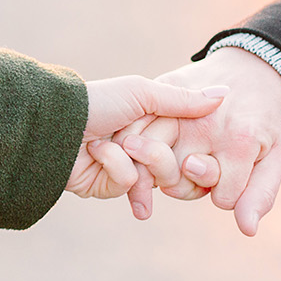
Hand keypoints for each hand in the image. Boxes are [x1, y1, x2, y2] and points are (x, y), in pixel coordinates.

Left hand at [65, 75, 225, 200]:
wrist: (54, 124)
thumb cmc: (97, 102)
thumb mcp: (140, 93)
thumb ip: (183, 100)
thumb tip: (225, 92)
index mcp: (155, 123)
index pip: (193, 143)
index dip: (192, 144)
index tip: (189, 140)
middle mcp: (145, 146)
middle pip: (180, 166)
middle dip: (157, 155)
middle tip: (130, 141)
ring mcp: (129, 168)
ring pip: (159, 179)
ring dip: (132, 161)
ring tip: (104, 145)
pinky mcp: (111, 187)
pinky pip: (130, 186)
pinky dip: (113, 168)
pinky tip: (96, 157)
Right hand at [128, 48, 280, 235]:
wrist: (252, 70)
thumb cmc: (262, 122)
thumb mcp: (274, 159)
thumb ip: (261, 194)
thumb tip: (246, 230)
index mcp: (240, 142)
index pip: (222, 198)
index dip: (225, 194)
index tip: (229, 178)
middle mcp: (206, 126)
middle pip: (179, 184)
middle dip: (188, 185)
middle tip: (198, 170)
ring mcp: (178, 108)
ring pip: (151, 162)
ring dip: (157, 169)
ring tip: (173, 160)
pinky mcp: (159, 92)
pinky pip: (134, 131)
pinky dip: (133, 146)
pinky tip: (141, 150)